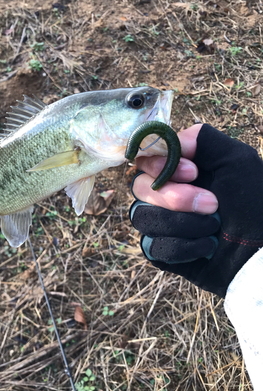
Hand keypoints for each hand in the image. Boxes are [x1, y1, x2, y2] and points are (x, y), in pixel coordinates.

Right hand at [130, 124, 262, 296]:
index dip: (159, 165)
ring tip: (213, 226)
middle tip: (212, 203)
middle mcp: (163, 193)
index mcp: (176, 169)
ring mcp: (160, 222)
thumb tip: (172, 141)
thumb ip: (204, 139)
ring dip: (183, 223)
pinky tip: (207, 246)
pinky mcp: (161, 250)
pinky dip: (185, 246)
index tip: (192, 172)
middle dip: (175, 197)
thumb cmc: (253, 203)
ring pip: (143, 217)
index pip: (144, 158)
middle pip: (139, 187)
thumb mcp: (237, 160)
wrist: (260, 251)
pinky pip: (153, 246)